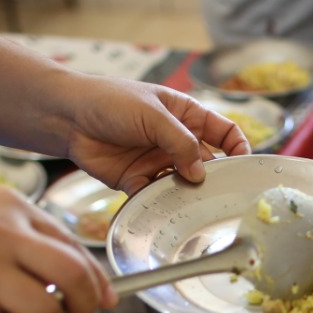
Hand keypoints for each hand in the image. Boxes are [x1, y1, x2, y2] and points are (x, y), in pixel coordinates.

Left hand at [56, 76, 251, 193]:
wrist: (67, 117)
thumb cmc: (109, 102)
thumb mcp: (152, 114)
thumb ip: (180, 142)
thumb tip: (201, 173)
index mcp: (186, 116)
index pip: (224, 132)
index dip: (239, 147)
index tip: (245, 166)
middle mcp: (176, 140)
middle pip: (208, 163)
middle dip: (215, 178)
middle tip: (219, 193)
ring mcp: (158, 162)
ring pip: (184, 183)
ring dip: (189, 194)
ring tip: (193, 205)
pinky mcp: (138, 181)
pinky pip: (157, 198)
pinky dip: (161, 205)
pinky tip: (164, 210)